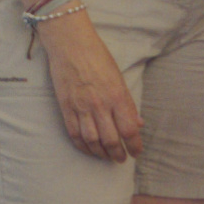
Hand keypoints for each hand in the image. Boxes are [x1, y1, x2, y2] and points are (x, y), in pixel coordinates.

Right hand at [43, 12, 142, 160]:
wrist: (70, 44)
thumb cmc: (97, 56)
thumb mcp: (118, 77)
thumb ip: (128, 103)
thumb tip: (137, 123)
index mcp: (117, 95)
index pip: (129, 129)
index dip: (134, 145)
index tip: (136, 152)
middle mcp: (100, 104)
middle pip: (111, 140)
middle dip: (118, 153)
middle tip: (121, 159)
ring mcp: (81, 108)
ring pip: (93, 141)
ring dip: (101, 154)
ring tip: (107, 157)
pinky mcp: (66, 108)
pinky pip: (75, 134)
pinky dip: (83, 146)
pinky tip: (89, 150)